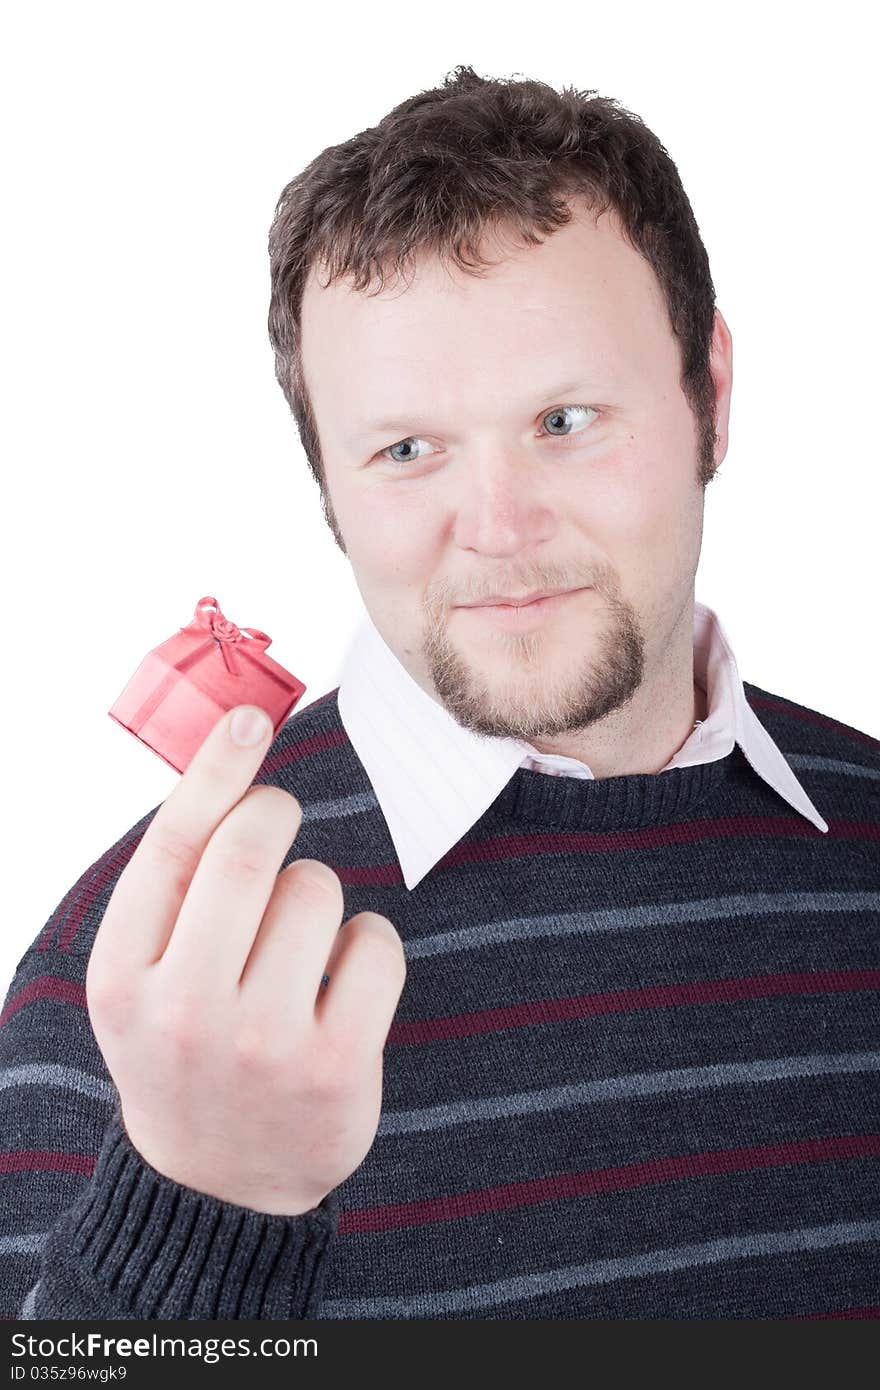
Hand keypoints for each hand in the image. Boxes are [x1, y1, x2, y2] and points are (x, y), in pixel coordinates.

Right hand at [86, 703, 406, 1214]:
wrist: (217, 1185)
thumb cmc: (185, 1046)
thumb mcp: (142, 977)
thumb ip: (173, 882)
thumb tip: (232, 756)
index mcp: (122, 976)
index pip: (171, 846)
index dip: (215, 768)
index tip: (250, 720)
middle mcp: (184, 1008)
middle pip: (249, 850)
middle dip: (276, 816)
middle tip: (277, 828)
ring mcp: (262, 1043)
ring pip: (319, 890)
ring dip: (318, 895)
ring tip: (297, 948)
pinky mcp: (336, 1066)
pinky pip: (377, 943)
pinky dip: (368, 946)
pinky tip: (340, 986)